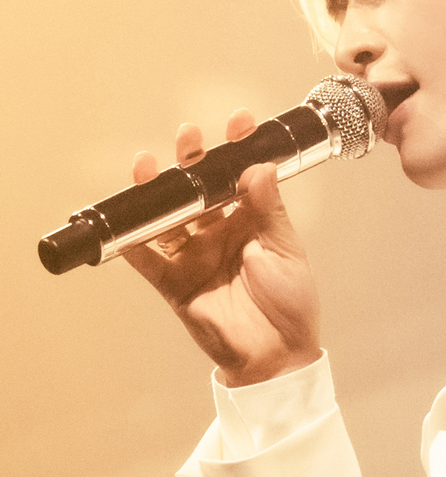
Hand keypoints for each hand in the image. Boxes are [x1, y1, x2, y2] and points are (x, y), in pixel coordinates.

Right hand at [122, 111, 321, 385]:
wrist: (276, 355)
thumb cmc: (290, 304)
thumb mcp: (286, 250)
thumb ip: (269, 209)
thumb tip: (260, 167)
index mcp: (250, 222)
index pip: (240, 177)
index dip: (237, 149)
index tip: (240, 121)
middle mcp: (218, 233)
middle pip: (197, 191)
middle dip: (191, 162)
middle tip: (189, 138)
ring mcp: (193, 256)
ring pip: (167, 217)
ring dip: (156, 193)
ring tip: (148, 166)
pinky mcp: (174, 283)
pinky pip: (147, 260)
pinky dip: (132, 242)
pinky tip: (125, 222)